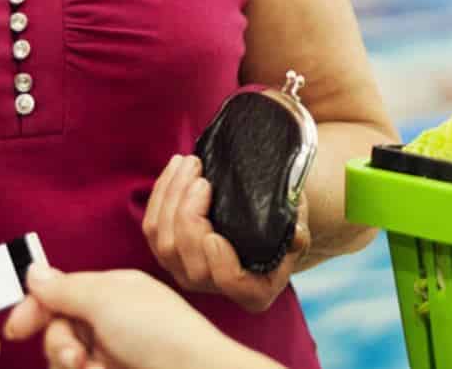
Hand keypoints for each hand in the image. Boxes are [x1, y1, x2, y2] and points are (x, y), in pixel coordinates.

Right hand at [3, 268, 276, 368]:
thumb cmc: (161, 333)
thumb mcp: (107, 299)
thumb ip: (65, 289)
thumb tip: (33, 271)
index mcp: (111, 291)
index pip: (59, 294)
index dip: (34, 310)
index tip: (16, 330)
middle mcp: (110, 321)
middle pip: (57, 331)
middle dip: (60, 345)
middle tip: (77, 357)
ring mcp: (113, 354)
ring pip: (66, 360)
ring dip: (74, 366)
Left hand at [141, 155, 308, 313]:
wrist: (266, 217)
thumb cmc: (285, 222)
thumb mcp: (298, 226)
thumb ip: (297, 233)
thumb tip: (296, 236)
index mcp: (253, 290)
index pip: (229, 281)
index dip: (219, 261)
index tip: (214, 234)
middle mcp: (214, 287)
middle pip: (185, 256)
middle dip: (186, 212)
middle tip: (200, 175)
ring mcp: (187, 270)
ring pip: (162, 240)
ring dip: (171, 195)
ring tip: (188, 162)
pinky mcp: (169, 251)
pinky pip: (152, 227)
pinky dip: (161, 195)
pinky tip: (176, 169)